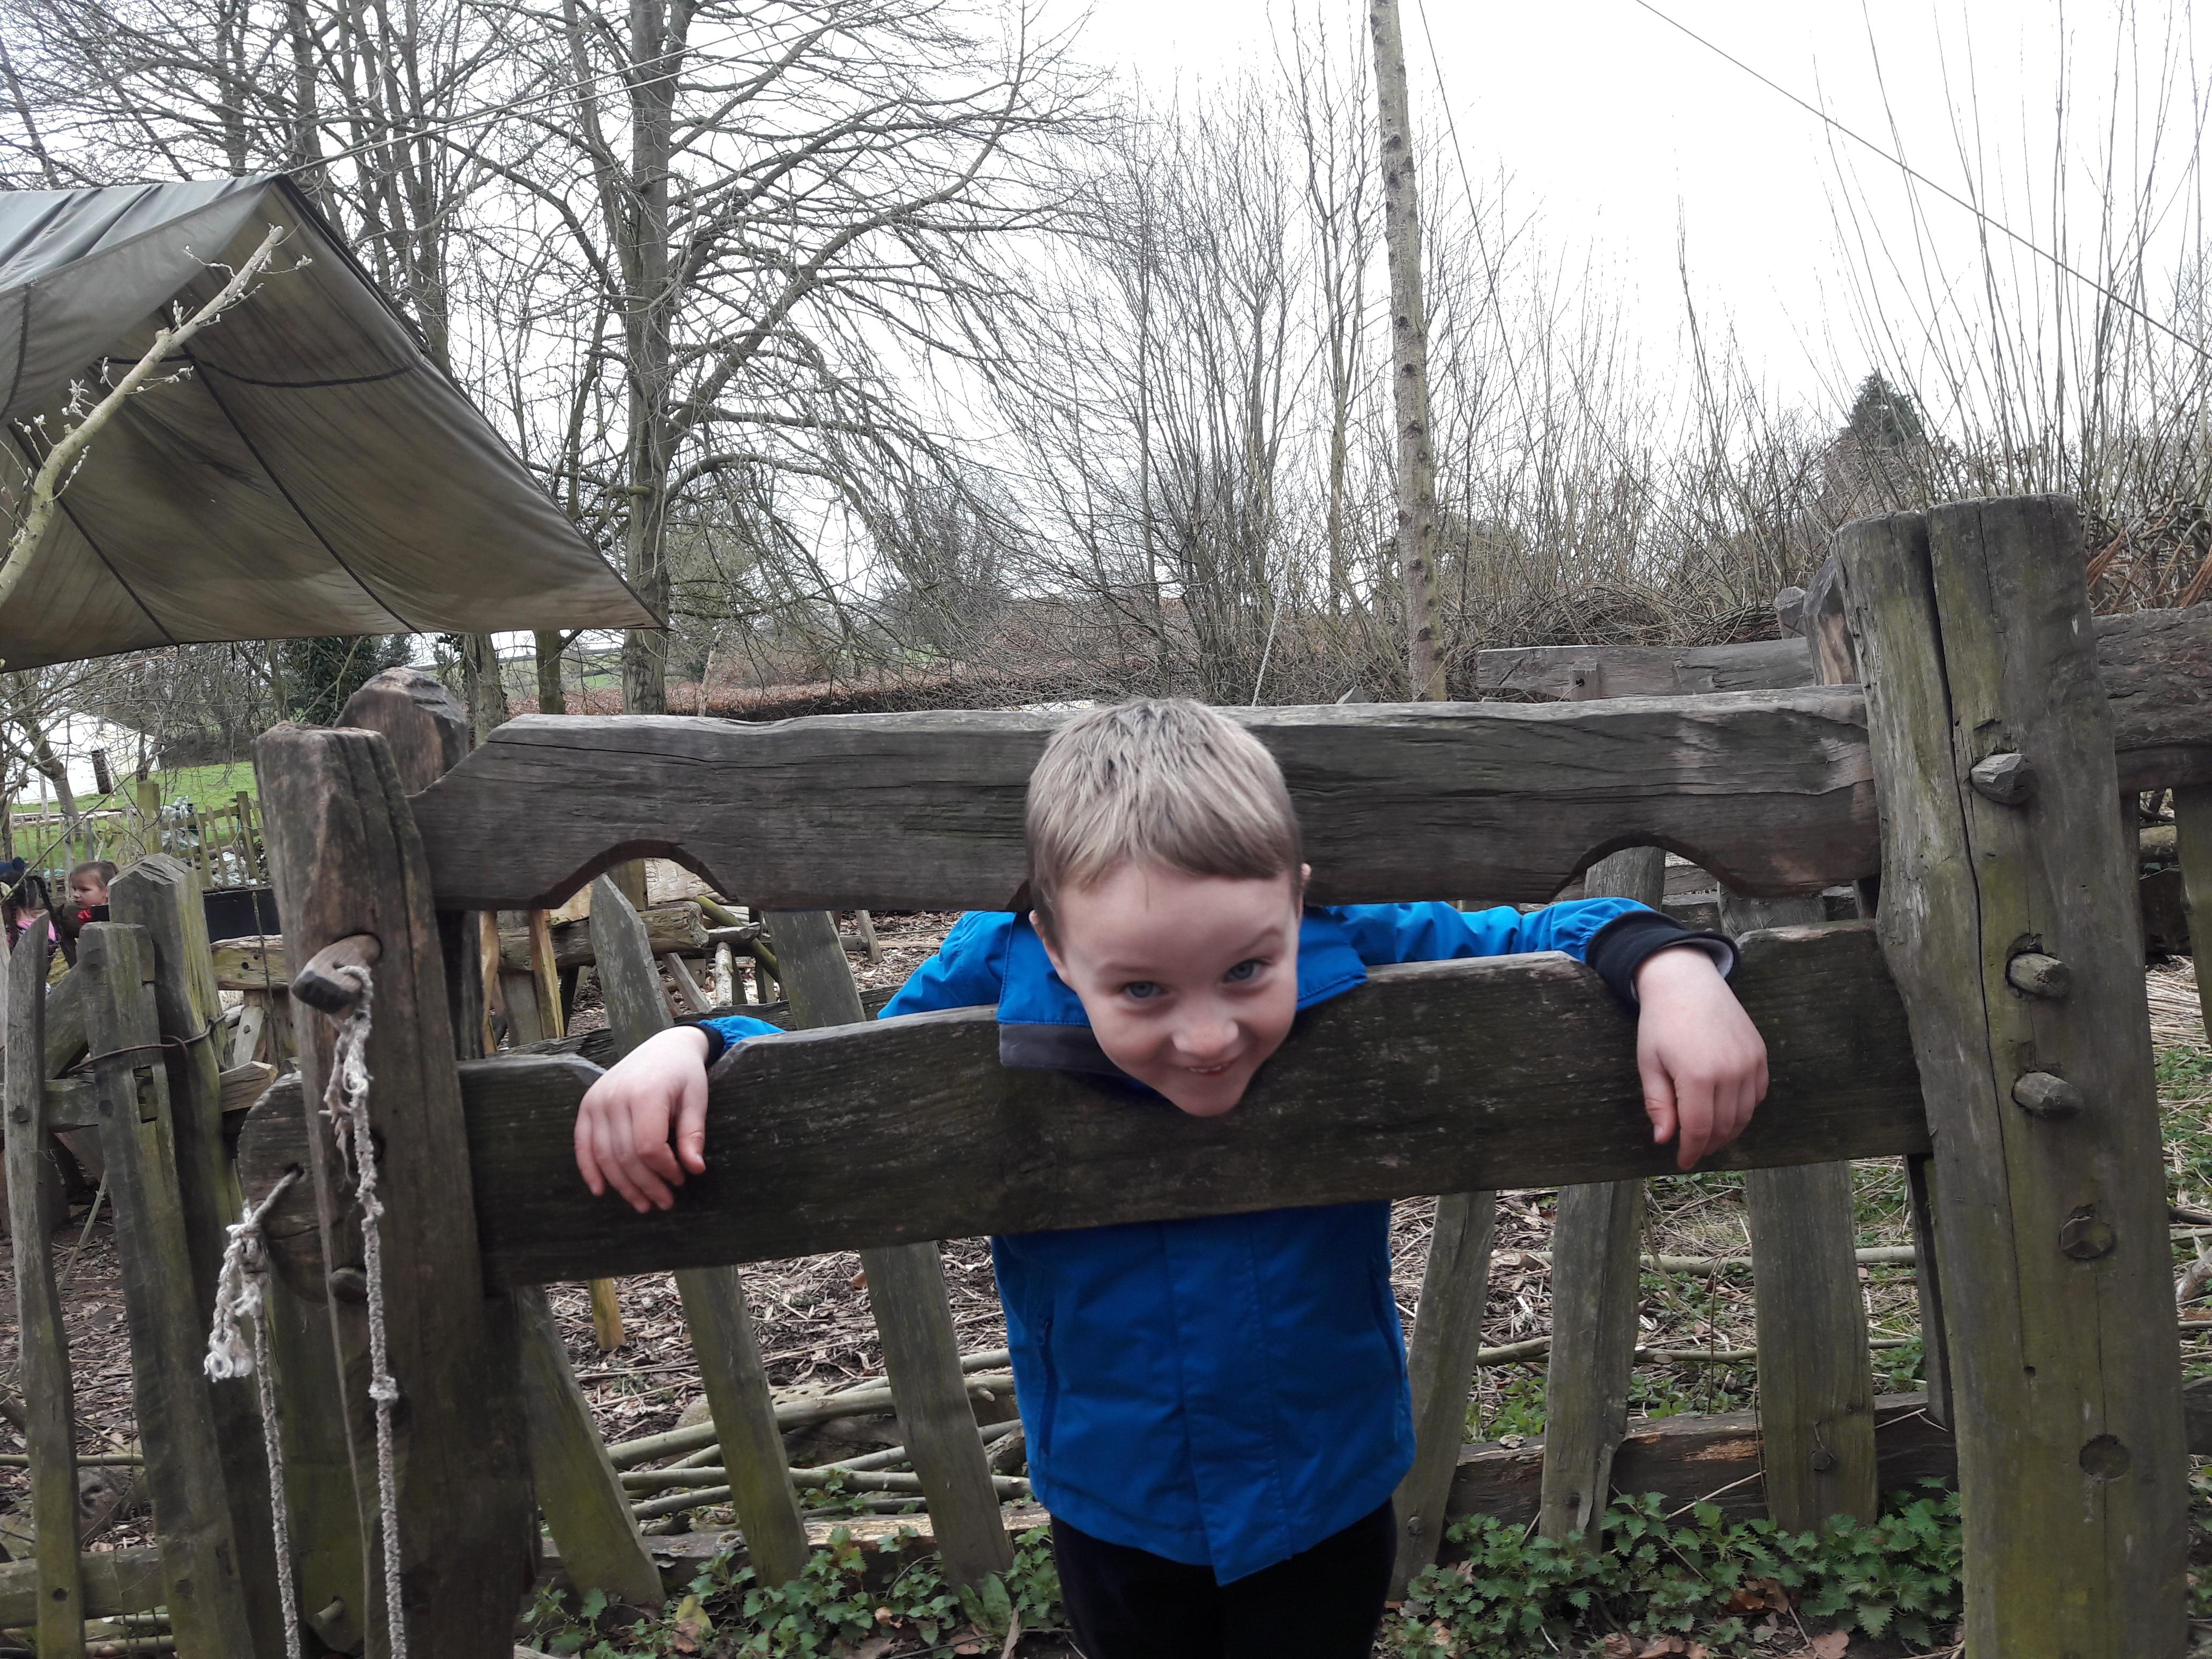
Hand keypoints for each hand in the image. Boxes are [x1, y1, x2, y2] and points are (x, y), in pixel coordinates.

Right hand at [573, 1025, 713, 1211]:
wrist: (664, 1047)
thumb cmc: (685, 1074)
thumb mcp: (697, 1100)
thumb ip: (693, 1134)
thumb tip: (695, 1169)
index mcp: (646, 1093)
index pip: (649, 1146)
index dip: (664, 1170)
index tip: (681, 1180)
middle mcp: (615, 1097)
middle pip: (625, 1155)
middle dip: (646, 1185)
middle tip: (664, 1203)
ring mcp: (596, 1101)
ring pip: (604, 1156)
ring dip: (622, 1186)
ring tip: (642, 1204)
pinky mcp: (586, 1105)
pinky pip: (582, 1144)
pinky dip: (589, 1170)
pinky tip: (601, 1190)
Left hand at [1633, 947, 1767, 1170]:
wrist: (1687, 982)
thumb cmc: (1661, 1023)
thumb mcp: (1649, 1063)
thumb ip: (1659, 1104)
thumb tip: (1664, 1140)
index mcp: (1697, 1076)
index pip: (1699, 1130)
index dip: (1691, 1151)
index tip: (1683, 1162)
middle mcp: (1730, 1072)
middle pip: (1724, 1126)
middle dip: (1708, 1144)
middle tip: (1694, 1150)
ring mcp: (1750, 1063)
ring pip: (1745, 1115)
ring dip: (1728, 1131)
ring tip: (1709, 1136)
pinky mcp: (1760, 1054)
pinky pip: (1758, 1095)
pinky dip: (1745, 1110)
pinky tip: (1727, 1111)